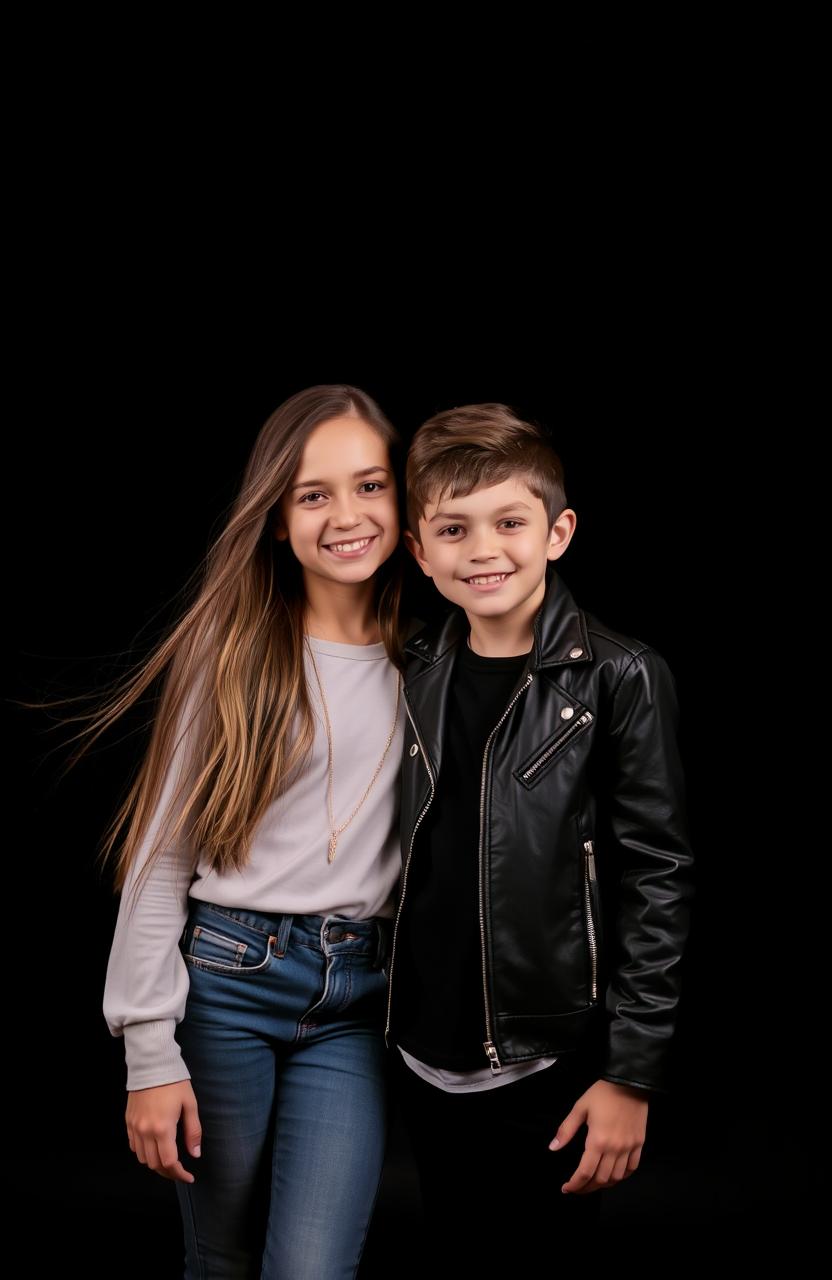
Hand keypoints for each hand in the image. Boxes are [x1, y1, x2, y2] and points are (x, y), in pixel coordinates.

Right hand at [125, 1079, 202, 1183]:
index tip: (189, 1177)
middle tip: (180, 1171)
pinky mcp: (128, 1122)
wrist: (151, 1063)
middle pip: (155, 1164)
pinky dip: (143, 1152)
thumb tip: (195, 1153)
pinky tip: (154, 1147)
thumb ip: (193, 1131)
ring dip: (155, 1163)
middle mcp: (145, 1131)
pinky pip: (133, 1146)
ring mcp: (134, 1127)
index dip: (179, 1174)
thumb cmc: (174, 1082)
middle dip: (169, 1172)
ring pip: (142, 1158)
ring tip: (168, 1160)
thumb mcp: (190, 1104)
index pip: (169, 1162)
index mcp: (163, 1128)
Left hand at [548, 1079, 647, 1193]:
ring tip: (593, 1183)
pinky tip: (613, 1175)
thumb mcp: (580, 1107)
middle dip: (587, 1188)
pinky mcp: (639, 1144)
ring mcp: (629, 1148)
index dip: (575, 1184)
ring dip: (603, 1184)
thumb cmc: (603, 1093)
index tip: (566, 1188)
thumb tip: (553, 1147)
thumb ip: (566, 1129)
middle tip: (577, 1188)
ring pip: (617, 1177)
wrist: (629, 1082)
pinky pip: (632, 1168)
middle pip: (601, 1179)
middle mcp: (615, 1149)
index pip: (585, 1172)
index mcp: (597, 1140)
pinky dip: (622, 1176)